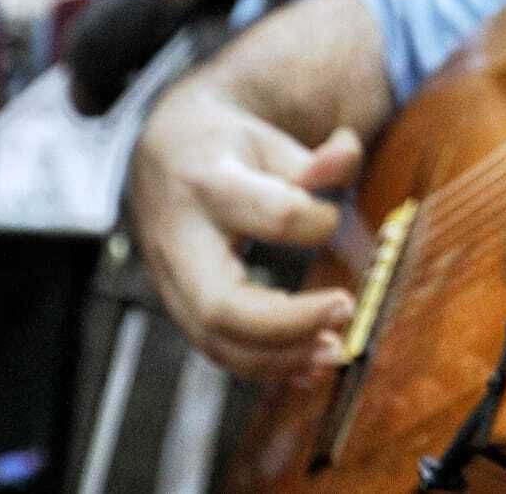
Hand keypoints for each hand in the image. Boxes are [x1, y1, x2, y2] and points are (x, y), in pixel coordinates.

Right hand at [130, 81, 362, 380]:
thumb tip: (345, 158)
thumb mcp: (269, 138)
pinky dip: (266, 367)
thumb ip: (315, 158)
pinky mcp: (180, 307)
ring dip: (281, 358)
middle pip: (222, 306)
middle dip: (289, 323)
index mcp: (209, 183)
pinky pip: (216, 350)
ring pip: (215, 341)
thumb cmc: (226, 146)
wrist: (160, 153)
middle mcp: (182, 240)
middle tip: (344, 310)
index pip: (274, 214)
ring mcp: (172, 281)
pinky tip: (309, 367)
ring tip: (333, 351)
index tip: (337, 219)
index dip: (319, 221)